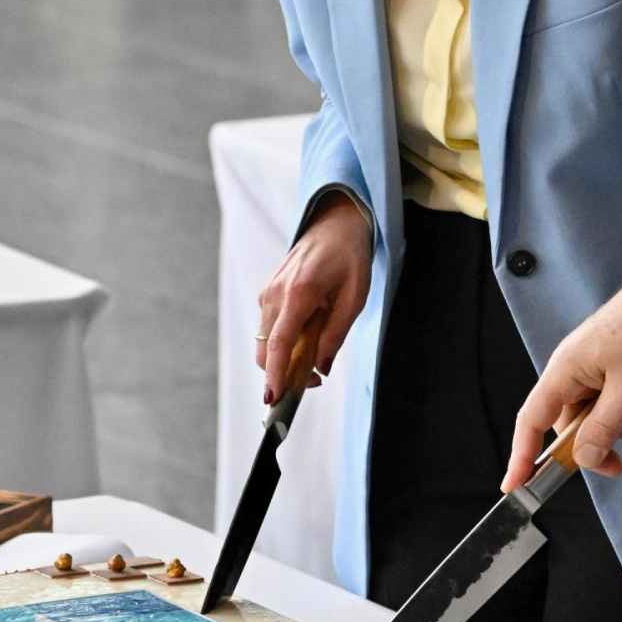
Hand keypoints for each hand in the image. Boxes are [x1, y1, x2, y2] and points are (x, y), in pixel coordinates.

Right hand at [255, 193, 371, 403]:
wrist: (336, 222)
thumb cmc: (350, 256)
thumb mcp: (355, 298)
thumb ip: (335, 335)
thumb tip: (320, 367)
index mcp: (298, 293)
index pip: (280, 344)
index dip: (275, 374)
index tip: (273, 399)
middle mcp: (275, 293)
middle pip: (267, 349)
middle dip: (282, 373)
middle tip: (313, 382)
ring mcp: (268, 292)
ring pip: (266, 341)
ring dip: (285, 357)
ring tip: (316, 356)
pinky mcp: (268, 292)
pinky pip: (271, 327)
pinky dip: (284, 341)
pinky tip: (308, 335)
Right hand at [501, 260, 621, 489]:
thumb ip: (604, 428)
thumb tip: (583, 459)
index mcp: (564, 371)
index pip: (532, 421)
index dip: (521, 456)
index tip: (515, 486)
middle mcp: (572, 370)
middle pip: (573, 425)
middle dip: (602, 441)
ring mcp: (592, 368)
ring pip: (600, 415)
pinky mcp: (611, 366)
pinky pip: (617, 399)